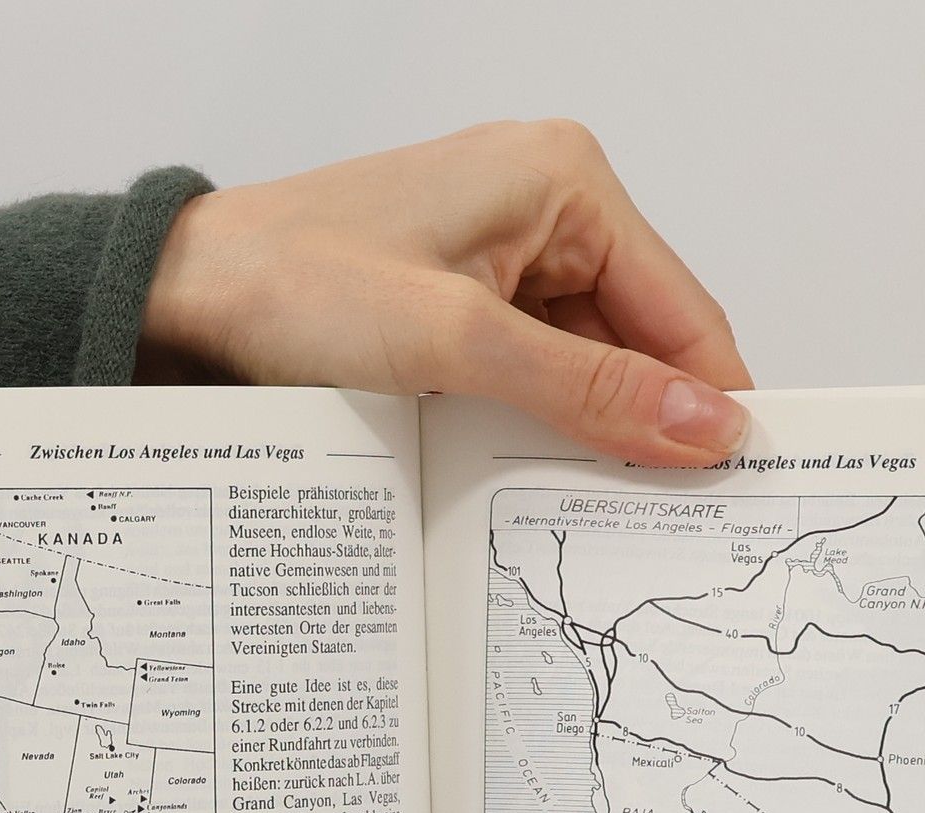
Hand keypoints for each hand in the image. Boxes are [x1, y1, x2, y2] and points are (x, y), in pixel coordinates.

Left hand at [141, 120, 754, 465]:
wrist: (189, 294)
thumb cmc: (295, 283)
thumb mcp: (457, 344)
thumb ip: (588, 389)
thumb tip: (704, 425)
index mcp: (565, 182)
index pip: (683, 309)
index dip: (713, 401)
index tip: (735, 487)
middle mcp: (548, 208)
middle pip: (642, 343)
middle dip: (646, 425)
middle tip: (657, 518)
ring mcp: (508, 256)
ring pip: (591, 367)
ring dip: (586, 432)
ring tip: (582, 500)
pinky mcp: (471, 301)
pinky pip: (538, 372)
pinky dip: (540, 424)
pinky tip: (527, 469)